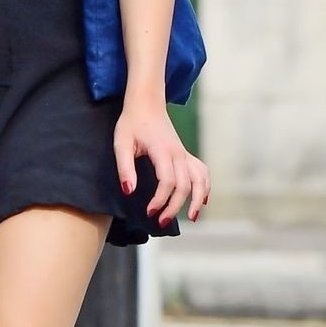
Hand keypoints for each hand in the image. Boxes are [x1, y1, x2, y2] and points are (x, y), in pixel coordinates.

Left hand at [114, 101, 210, 225]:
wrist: (146, 104)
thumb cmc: (132, 123)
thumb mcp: (121, 143)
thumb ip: (125, 167)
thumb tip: (129, 191)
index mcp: (162, 150)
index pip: (168, 181)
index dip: (160, 200)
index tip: (149, 212)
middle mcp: (178, 153)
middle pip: (185, 185)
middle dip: (175, 207)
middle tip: (161, 222)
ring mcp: (184, 153)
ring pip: (200, 179)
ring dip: (198, 199)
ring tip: (192, 218)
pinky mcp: (185, 154)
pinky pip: (202, 171)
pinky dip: (206, 186)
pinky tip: (203, 200)